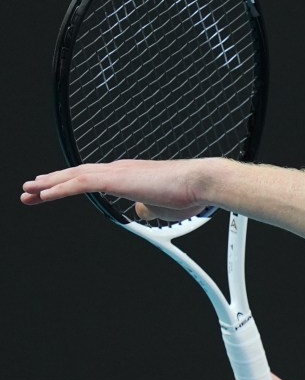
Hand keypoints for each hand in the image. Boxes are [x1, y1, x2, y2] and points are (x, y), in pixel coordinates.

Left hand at [21, 159, 216, 221]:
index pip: (93, 178)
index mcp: (130, 174)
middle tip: (31, 190)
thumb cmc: (188, 194)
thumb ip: (147, 207)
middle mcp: (119, 169)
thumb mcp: (162, 207)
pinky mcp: (114, 178)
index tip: (54, 191)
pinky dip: (59, 189)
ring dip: (48, 184)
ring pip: (73, 177)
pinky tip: (44, 195)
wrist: (200, 181)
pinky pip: (79, 184)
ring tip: (29, 191)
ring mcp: (116, 172)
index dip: (70, 184)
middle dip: (51, 183)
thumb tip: (140, 211)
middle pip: (77, 174)